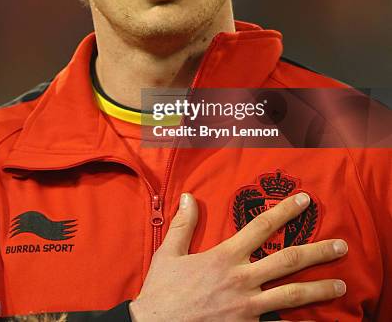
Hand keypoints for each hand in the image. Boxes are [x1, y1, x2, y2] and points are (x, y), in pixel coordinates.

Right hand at [129, 192, 346, 320]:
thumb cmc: (162, 291)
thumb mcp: (169, 253)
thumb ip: (184, 224)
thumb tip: (189, 196)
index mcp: (225, 257)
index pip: (260, 226)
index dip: (284, 211)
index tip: (304, 201)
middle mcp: (241, 279)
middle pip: (286, 260)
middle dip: (317, 251)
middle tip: (341, 246)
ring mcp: (247, 307)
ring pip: (291, 296)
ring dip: (318, 289)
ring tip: (341, 285)